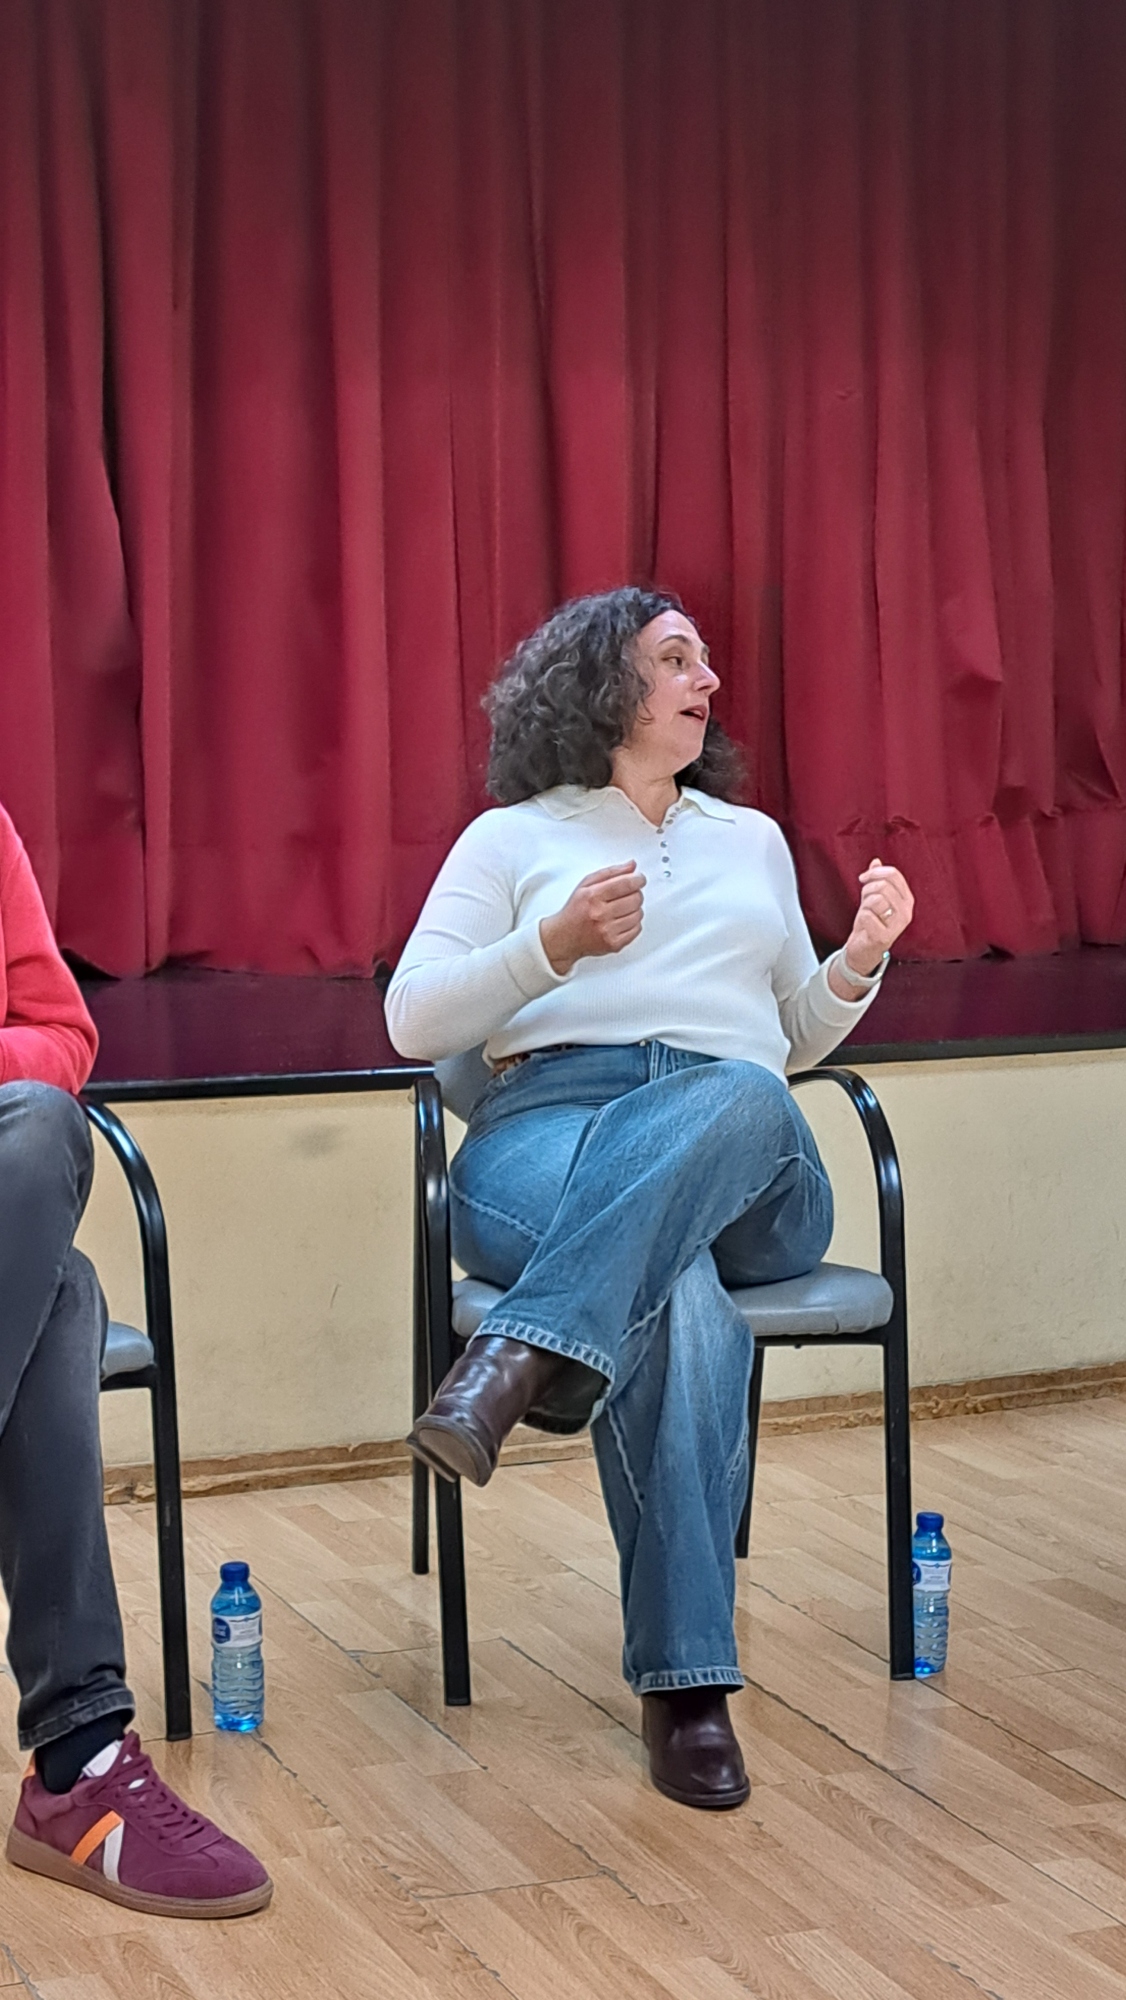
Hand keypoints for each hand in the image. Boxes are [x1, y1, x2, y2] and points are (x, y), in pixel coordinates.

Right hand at [540, 862, 645, 974]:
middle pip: (636, 898)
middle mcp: (600, 914)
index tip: (639, 879)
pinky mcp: (614, 944)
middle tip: (628, 894)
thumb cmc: (576, 910)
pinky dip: (633, 923)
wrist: (564, 938)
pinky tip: (622, 920)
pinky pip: (637, 929)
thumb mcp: (586, 884)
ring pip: (638, 914)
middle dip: (635, 893)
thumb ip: (610, 872)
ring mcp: (608, 931)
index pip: (626, 884)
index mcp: (592, 896)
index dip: (638, 879)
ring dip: (634, 909)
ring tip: (621, 909)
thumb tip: (632, 866)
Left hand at [837, 858, 913, 981]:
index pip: (894, 875)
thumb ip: (877, 880)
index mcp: (907, 900)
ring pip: (876, 899)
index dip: (875, 872)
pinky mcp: (885, 937)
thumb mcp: (873, 897)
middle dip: (868, 889)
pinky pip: (866, 916)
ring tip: (866, 913)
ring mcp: (897, 926)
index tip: (863, 878)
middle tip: (864, 899)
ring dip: (864, 905)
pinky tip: (865, 926)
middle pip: (883, 886)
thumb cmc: (871, 923)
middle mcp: (906, 912)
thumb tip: (876, 861)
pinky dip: (861, 919)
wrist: (864, 949)